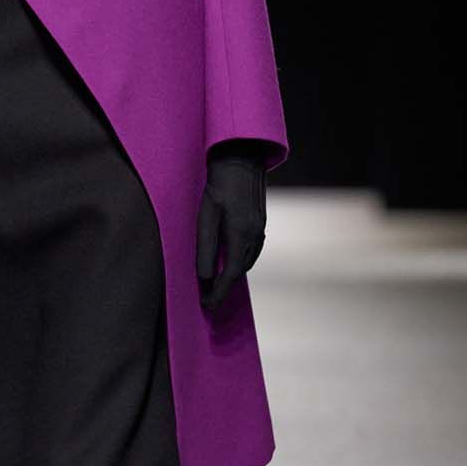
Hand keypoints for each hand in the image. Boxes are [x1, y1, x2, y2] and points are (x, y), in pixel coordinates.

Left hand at [196, 141, 267, 312]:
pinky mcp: (260, 222)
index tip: (207, 306)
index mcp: (241, 235)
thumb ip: (206, 247)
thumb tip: (206, 277)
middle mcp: (255, 235)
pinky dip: (241, 261)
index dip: (218, 292)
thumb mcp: (206, 216)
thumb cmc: (218, 185)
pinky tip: (231, 261)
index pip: (230, 274)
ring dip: (233, 275)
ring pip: (248, 261)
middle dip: (225, 288)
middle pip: (240, 271)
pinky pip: (252, 250)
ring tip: (217, 285)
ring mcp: (260, 228)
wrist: (241, 159)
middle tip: (209, 300)